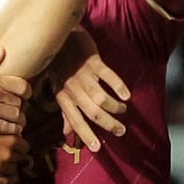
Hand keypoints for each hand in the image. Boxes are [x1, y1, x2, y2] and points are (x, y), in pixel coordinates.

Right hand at [0, 46, 29, 136]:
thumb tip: (3, 51)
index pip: (22, 86)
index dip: (27, 92)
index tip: (25, 96)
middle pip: (20, 103)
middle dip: (20, 107)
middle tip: (17, 110)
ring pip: (16, 117)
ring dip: (19, 120)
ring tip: (17, 122)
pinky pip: (7, 129)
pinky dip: (13, 131)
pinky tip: (11, 131)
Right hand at [0, 133, 28, 183]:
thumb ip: (3, 133)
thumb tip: (17, 137)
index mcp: (8, 138)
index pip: (26, 146)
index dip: (21, 148)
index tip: (15, 149)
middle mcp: (6, 152)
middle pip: (23, 159)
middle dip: (17, 159)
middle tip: (9, 158)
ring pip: (16, 171)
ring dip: (11, 170)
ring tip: (3, 167)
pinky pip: (8, 182)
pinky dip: (8, 181)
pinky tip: (3, 177)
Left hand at [49, 28, 129, 150]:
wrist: (59, 35)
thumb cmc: (58, 64)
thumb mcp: (57, 88)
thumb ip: (64, 111)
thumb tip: (66, 133)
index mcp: (62, 96)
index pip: (74, 120)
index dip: (85, 134)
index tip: (97, 148)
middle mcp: (72, 88)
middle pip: (92, 112)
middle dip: (108, 124)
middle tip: (121, 131)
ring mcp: (83, 74)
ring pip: (101, 97)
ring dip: (114, 107)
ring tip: (123, 110)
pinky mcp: (94, 61)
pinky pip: (108, 76)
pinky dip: (119, 86)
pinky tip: (127, 95)